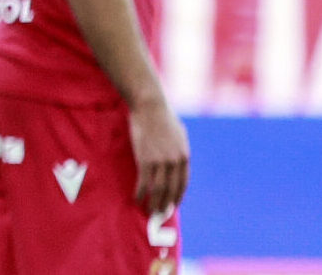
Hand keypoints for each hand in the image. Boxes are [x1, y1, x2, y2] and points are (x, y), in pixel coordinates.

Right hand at [129, 97, 189, 214]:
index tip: (173, 206)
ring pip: (158, 189)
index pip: (183, 184)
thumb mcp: (179, 134)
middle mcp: (175, 162)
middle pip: (171, 189)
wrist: (150, 107)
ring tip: (149, 211)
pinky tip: (137, 199)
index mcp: (184, 156)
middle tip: (160, 214)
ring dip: (154, 202)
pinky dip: (140, 192)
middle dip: (165, 204)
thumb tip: (178, 159)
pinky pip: (144, 182)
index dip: (178, 197)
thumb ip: (179, 148)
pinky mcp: (145, 159)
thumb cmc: (163, 117)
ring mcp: (160, 161)